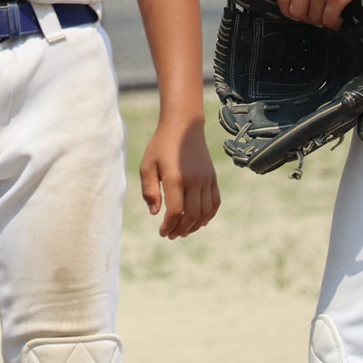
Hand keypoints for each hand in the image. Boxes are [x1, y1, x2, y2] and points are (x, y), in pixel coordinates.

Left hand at [139, 115, 220, 239]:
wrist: (184, 127)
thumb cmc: (161, 146)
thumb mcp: (147, 165)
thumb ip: (149, 190)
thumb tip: (155, 213)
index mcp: (175, 178)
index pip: (176, 211)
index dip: (169, 226)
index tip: (162, 232)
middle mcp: (194, 180)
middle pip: (192, 215)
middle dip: (181, 230)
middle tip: (171, 235)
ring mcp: (206, 179)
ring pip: (205, 212)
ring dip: (194, 226)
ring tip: (183, 231)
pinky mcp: (213, 178)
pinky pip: (215, 203)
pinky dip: (208, 216)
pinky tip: (198, 221)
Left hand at [275, 0, 362, 29]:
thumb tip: (300, 2)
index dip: (289, 10)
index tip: (298, 14)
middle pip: (296, 11)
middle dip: (307, 18)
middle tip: (319, 16)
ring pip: (313, 18)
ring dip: (323, 21)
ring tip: (332, 15)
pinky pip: (329, 20)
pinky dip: (334, 23)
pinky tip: (339, 18)